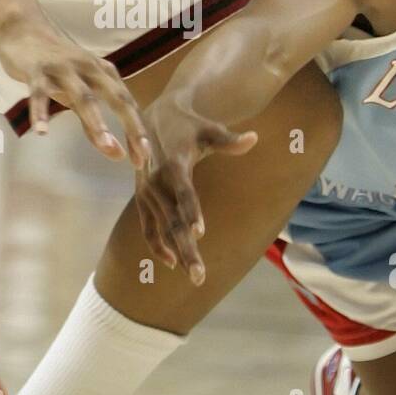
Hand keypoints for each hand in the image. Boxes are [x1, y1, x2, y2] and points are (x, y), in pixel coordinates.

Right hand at [0, 18, 152, 165]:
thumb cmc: (57, 66)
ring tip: (106, 146)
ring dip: (96, 121)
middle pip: (115, 98)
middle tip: (139, 155)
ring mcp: (63, 68)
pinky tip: (41, 131)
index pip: (127, 104)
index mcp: (104, 73)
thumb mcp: (78, 94)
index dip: (137, 132)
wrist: (25, 30)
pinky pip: (39, 93)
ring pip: (83, 96)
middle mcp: (89, 68)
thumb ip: (93, 123)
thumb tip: (115, 153)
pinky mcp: (36, 70)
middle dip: (130, 126)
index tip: (143, 160)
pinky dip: (40, 112)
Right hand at [133, 94, 257, 284]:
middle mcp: (156, 181)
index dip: (192, 211)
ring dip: (177, 254)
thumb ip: (229, 140)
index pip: (184, 191)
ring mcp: (146, 193)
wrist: (151, 117)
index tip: (199, 233)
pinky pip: (148, 228)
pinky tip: (173, 262)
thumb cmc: (188, 125)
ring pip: (162, 230)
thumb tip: (254, 138)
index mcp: (174, 163)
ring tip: (196, 277)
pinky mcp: (141, 199)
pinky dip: (158, 245)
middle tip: (200, 276)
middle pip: (174, 220)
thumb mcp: (209, 129)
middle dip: (187, 249)